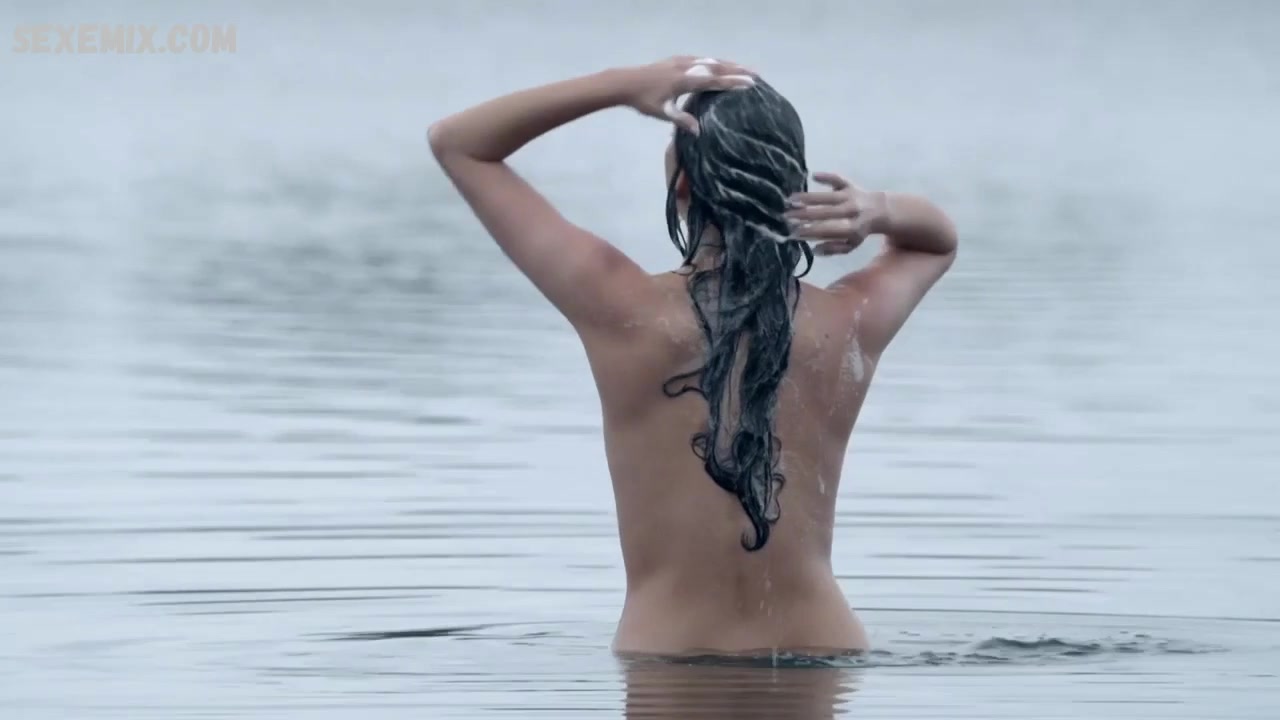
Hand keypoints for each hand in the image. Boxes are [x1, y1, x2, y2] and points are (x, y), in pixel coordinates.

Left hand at [617, 56, 755, 134]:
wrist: (624, 82)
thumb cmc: (643, 101)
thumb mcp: (662, 112)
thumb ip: (681, 120)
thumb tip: (699, 131)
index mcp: (684, 81)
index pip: (713, 80)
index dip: (732, 81)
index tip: (749, 83)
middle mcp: (686, 67)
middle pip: (715, 67)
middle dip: (736, 70)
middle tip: (755, 74)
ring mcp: (681, 61)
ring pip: (709, 61)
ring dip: (727, 64)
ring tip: (742, 68)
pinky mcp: (676, 60)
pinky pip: (700, 59)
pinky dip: (713, 61)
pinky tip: (717, 64)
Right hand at [784, 172, 888, 255]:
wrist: (880, 210)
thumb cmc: (859, 230)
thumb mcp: (850, 245)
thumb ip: (833, 249)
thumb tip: (814, 249)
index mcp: (852, 228)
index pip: (827, 229)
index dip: (810, 231)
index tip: (794, 232)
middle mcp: (851, 210)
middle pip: (824, 212)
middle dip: (804, 214)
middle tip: (786, 216)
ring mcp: (850, 196)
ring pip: (826, 196)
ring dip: (807, 197)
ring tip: (790, 200)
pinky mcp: (849, 184)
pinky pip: (837, 179)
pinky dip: (826, 176)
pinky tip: (812, 176)